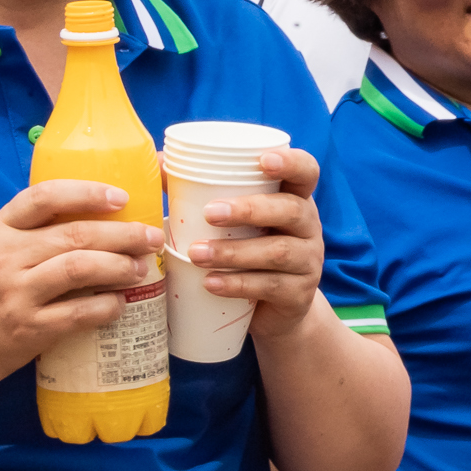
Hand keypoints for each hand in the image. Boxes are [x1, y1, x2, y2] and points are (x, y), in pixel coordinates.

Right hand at [0, 180, 166, 384]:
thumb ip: (38, 231)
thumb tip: (107, 215)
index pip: (44, 197)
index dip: (87, 193)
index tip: (122, 198)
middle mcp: (6, 257)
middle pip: (76, 235)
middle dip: (124, 234)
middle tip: (151, 237)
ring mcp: (16, 294)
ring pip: (81, 268)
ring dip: (120, 266)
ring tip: (140, 268)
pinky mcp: (29, 328)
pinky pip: (80, 312)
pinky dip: (107, 305)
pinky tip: (120, 302)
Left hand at [183, 148, 328, 341]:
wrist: (275, 309)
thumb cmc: (250, 251)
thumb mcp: (239, 223)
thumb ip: (205, 193)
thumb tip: (161, 161)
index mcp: (295, 199)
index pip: (306, 172)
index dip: (292, 163)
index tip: (263, 161)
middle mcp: (308, 226)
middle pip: (290, 211)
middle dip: (250, 210)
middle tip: (210, 214)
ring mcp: (308, 260)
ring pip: (277, 252)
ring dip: (234, 252)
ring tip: (196, 254)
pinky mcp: (299, 293)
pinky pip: (270, 286)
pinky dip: (237, 284)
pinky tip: (210, 284)